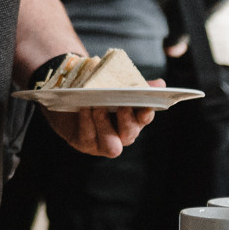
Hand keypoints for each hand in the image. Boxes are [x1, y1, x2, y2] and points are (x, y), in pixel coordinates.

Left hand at [45, 80, 162, 156]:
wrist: (68, 98)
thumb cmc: (95, 92)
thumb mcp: (113, 85)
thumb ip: (135, 85)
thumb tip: (160, 84)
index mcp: (132, 119)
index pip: (144, 119)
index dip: (146, 115)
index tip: (146, 107)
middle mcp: (121, 135)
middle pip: (129, 135)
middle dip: (126, 121)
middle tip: (121, 105)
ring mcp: (102, 143)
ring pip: (111, 146)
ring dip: (105, 125)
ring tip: (98, 106)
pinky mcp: (84, 144)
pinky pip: (88, 138)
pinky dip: (87, 123)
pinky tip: (84, 110)